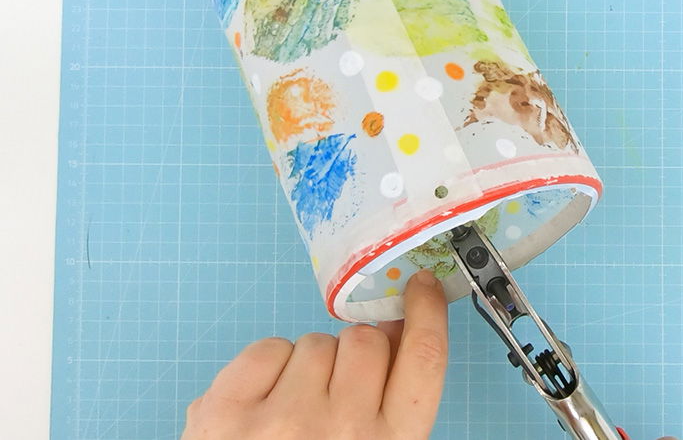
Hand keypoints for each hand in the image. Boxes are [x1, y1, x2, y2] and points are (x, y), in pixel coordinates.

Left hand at [182, 269, 447, 439]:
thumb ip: (389, 406)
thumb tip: (396, 333)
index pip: (424, 362)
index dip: (427, 314)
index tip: (421, 287)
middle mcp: (342, 431)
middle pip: (367, 342)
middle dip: (355, 356)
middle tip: (336, 392)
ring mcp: (281, 419)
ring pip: (315, 342)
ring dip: (309, 366)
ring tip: (293, 413)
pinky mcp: (225, 410)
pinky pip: (268, 348)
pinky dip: (267, 368)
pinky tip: (263, 406)